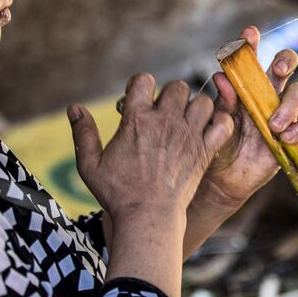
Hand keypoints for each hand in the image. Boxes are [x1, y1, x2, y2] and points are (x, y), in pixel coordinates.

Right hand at [68, 73, 233, 296]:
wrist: (148, 216)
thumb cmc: (117, 193)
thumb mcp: (90, 165)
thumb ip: (83, 134)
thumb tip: (73, 108)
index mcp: (136, 119)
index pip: (144, 80)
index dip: (142, 85)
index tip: (140, 100)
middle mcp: (165, 121)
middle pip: (179, 86)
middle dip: (172, 95)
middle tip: (167, 113)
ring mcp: (188, 134)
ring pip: (204, 101)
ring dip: (197, 108)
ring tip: (188, 123)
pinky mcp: (205, 150)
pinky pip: (223, 123)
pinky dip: (221, 123)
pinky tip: (209, 132)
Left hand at [207, 26, 297, 204]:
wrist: (222, 179)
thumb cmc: (217, 144)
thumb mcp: (215, 123)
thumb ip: (222, 102)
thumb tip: (221, 77)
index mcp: (245, 85)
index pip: (250, 58)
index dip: (252, 43)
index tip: (249, 33)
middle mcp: (267, 94)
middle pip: (285, 65)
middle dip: (285, 60)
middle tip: (278, 69)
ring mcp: (282, 113)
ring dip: (289, 105)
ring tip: (272, 124)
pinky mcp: (294, 135)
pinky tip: (284, 138)